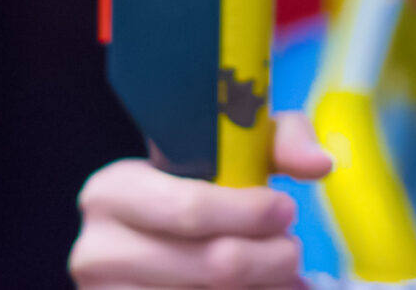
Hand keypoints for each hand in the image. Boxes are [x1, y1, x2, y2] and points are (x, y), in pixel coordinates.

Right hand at [72, 112, 335, 288]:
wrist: (150, 236)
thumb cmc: (196, 188)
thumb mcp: (231, 149)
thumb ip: (279, 141)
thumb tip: (318, 163)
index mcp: (113, 190)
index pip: (191, 209)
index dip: (250, 213)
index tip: (287, 210)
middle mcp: (97, 249)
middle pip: (212, 265)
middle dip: (269, 259)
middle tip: (291, 251)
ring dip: (260, 288)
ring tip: (279, 275)